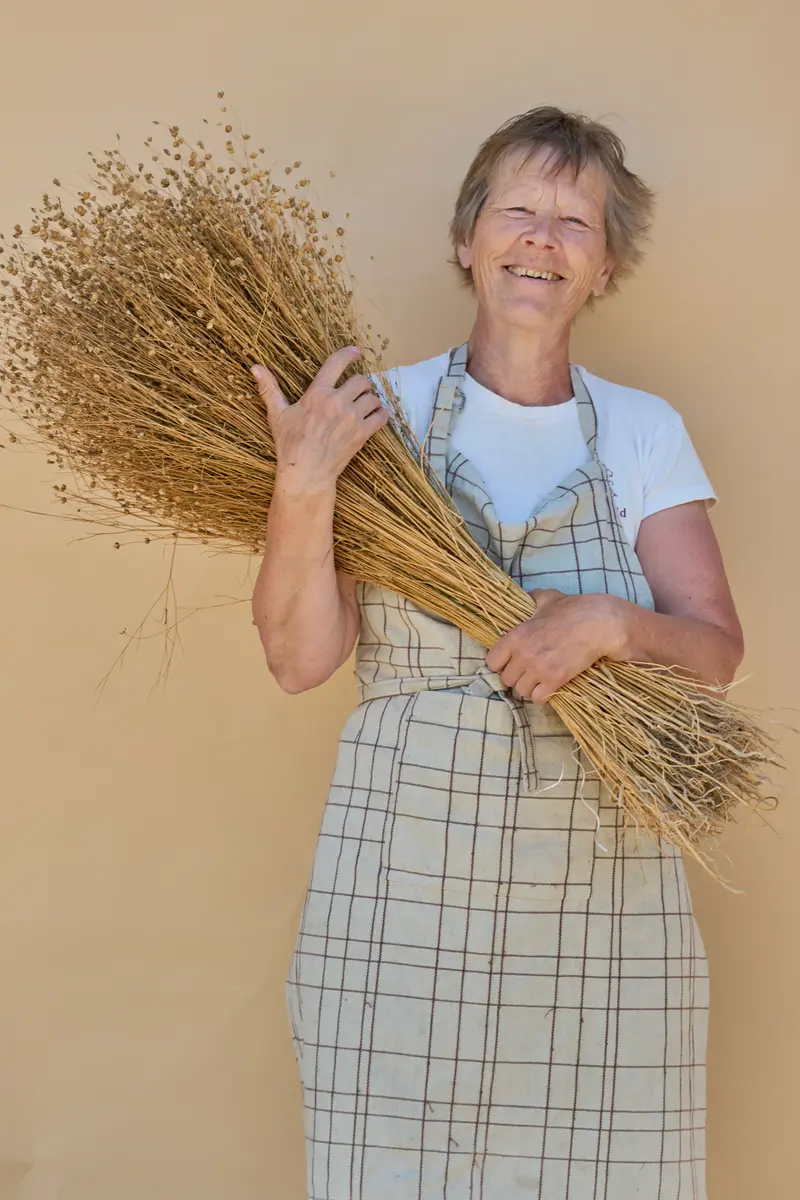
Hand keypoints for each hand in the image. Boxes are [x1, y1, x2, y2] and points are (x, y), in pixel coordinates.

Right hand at [251, 347, 388, 493]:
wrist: (306, 473)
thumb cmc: (290, 444)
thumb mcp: (277, 415)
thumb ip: (269, 389)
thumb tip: (255, 367)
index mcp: (317, 394)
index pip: (337, 364)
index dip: (349, 354)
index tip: (356, 352)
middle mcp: (337, 402)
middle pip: (361, 380)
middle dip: (361, 383)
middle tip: (357, 390)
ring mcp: (351, 418)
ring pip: (372, 398)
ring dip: (370, 399)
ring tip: (365, 404)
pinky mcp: (362, 434)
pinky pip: (381, 416)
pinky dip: (381, 414)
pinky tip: (375, 416)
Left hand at [486, 589, 626, 702]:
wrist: (599, 624)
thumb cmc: (573, 609)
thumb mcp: (549, 599)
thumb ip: (535, 599)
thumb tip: (530, 595)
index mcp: (516, 636)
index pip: (492, 661)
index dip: (500, 663)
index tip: (510, 662)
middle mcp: (523, 654)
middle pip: (506, 679)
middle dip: (516, 676)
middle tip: (528, 671)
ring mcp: (538, 669)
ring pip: (521, 691)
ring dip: (529, 687)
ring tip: (538, 680)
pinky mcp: (555, 680)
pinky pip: (538, 698)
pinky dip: (542, 695)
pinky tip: (548, 687)